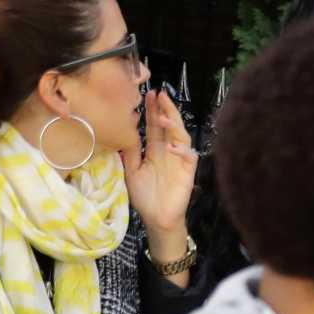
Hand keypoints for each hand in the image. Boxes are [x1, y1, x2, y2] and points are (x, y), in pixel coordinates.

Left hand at [124, 87, 199, 242]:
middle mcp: (168, 151)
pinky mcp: (187, 172)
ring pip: (180, 136)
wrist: (157, 219)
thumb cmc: (145, 196)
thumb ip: (130, 151)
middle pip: (168, 125)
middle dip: (164, 109)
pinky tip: (172, 146)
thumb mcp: (131, 170)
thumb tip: (124, 130)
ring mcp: (179, 160)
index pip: (154, 125)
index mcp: (155, 150)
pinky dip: (181, 150)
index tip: (147, 94)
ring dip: (173, 125)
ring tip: (163, 117)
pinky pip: (188, 157)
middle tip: (158, 94)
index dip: (151, 110)